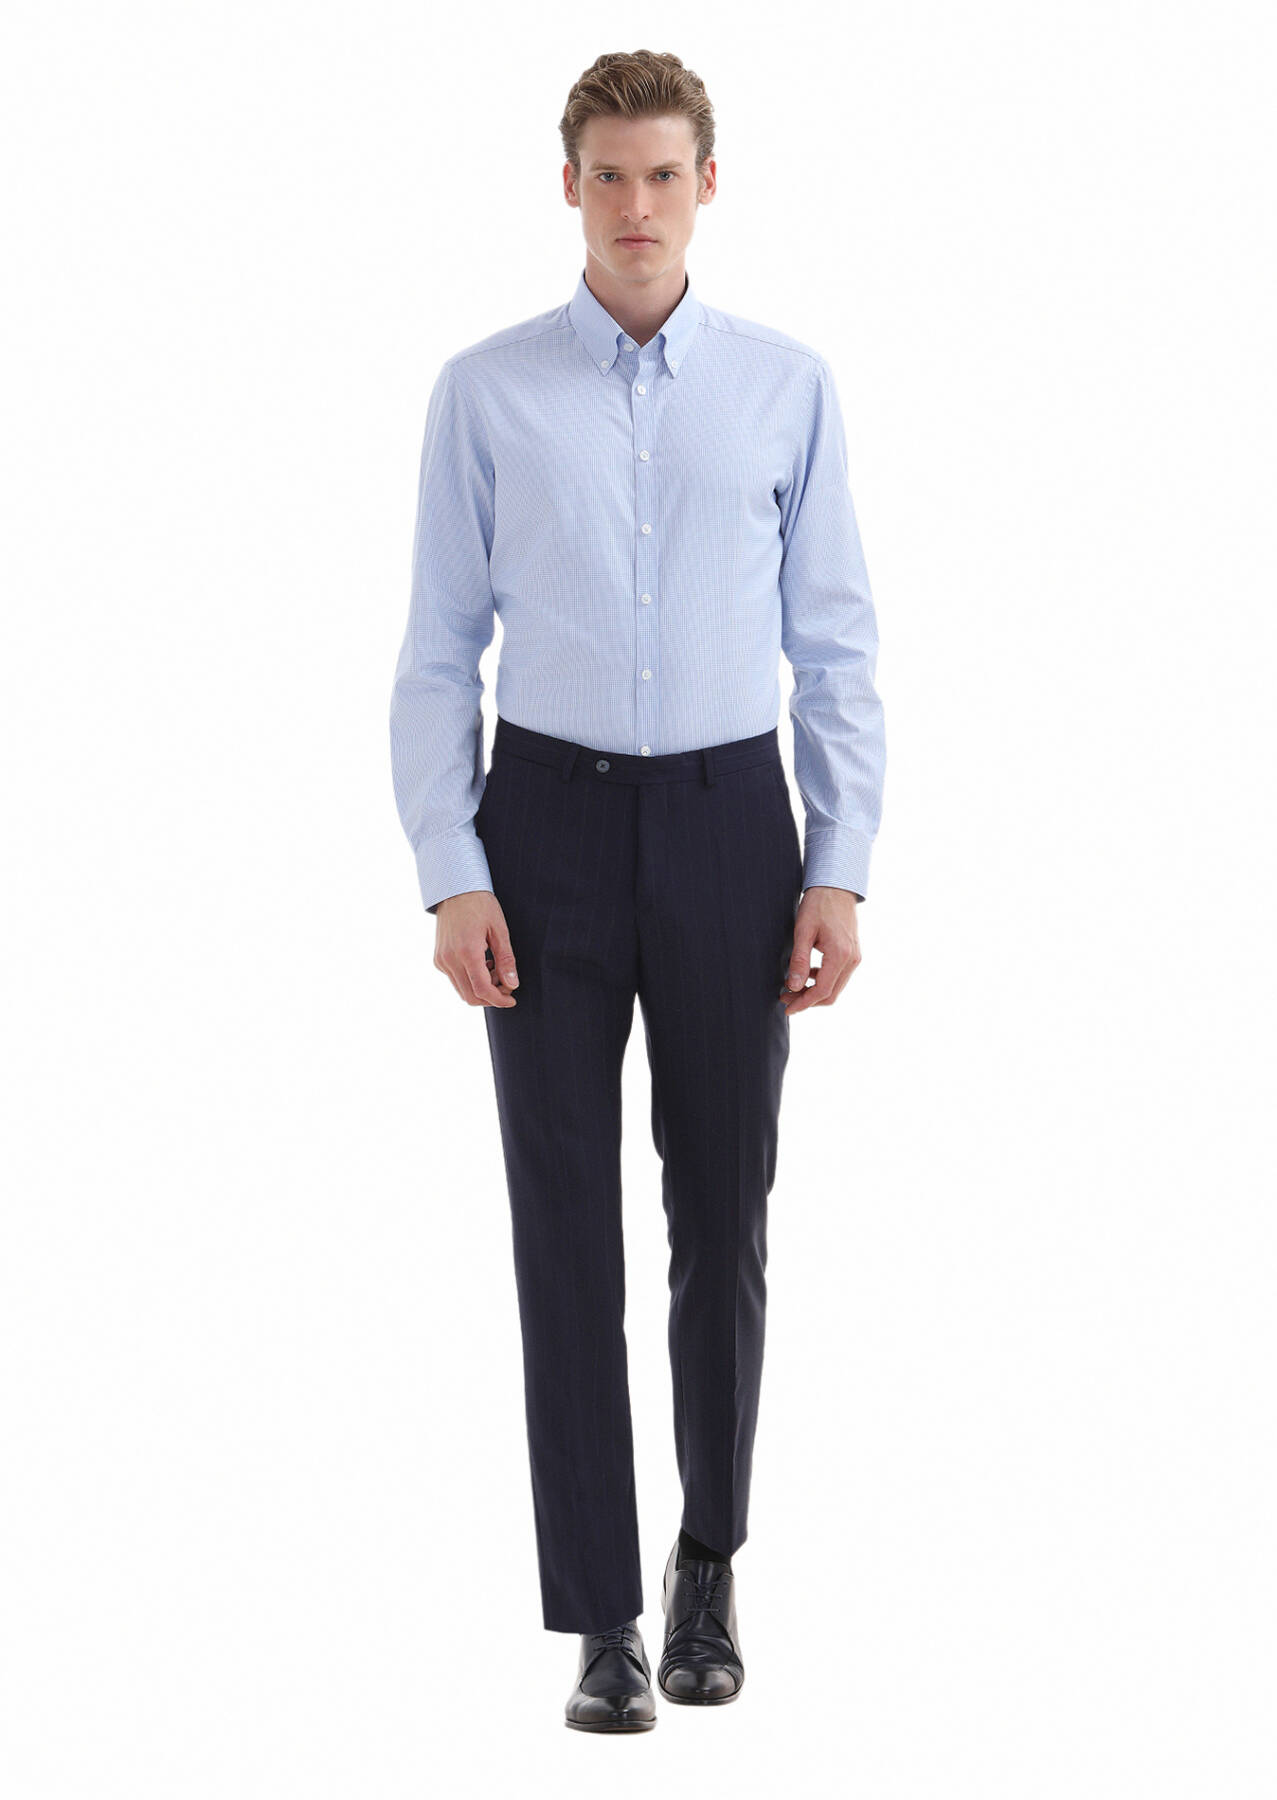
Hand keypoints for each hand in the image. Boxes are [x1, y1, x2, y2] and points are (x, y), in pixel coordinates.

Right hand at [433, 891, 519, 1007]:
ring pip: (461, 990)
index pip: (482, 990)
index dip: (499, 1000)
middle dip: (491, 997)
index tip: (511, 999)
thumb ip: (506, 960)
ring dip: (481, 989)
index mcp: (467, 952)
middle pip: (470, 996)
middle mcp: (450, 959)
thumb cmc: (480, 905)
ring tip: (496, 971)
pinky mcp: (438, 958)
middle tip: (506, 986)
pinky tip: (483, 963)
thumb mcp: (499, 931)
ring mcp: (441, 960)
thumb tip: (512, 985)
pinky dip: (470, 980)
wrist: (455, 889)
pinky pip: (455, 979)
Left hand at [780, 886, 861, 1013]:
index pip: (822, 991)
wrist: (836, 887)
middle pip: (830, 994)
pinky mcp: (853, 954)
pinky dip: (822, 982)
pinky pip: (838, 977)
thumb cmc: (818, 905)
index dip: (804, 1003)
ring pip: (835, 988)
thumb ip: (799, 960)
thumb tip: (794, 986)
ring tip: (792, 987)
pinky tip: (806, 974)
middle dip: (807, 1000)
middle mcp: (852, 960)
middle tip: (785, 997)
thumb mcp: (803, 931)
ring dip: (814, 992)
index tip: (787, 1007)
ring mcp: (855, 958)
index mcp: (840, 955)